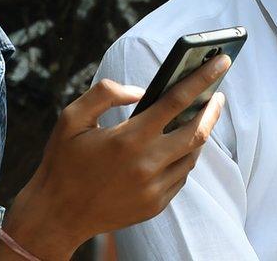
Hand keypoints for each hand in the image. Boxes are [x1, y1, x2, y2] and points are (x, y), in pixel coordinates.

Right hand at [0, 55, 230, 259]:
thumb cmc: (63, 162)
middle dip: (212, 108)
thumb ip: (106, 94)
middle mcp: (146, 165)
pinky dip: (183, 158)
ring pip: (191, 156)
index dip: (201, 79)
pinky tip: (177, 146)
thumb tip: (140, 90)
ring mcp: (153, 189)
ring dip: (199, 134)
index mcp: (128, 139)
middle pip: (197, 131)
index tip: (220, 62)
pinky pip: (180, 177)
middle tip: (218, 94)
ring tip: (198, 118)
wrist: (56, 215)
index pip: (176, 101)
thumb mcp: (72, 118)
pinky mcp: (155, 206)